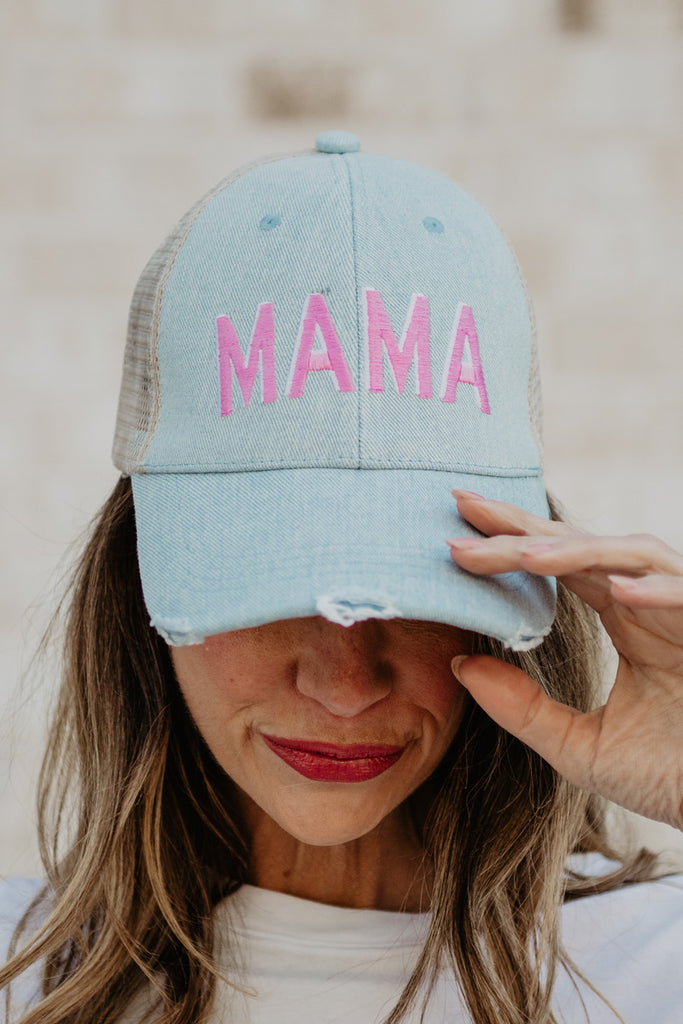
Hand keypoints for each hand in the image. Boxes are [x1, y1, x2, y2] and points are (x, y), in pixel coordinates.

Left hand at [447, 491, 682, 830]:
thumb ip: (523, 708)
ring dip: (578, 551)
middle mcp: (648, 600)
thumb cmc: (671, 773)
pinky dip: (658, 590)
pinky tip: (619, 592)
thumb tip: (459, 667)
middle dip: (523, 526)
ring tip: (524, 555)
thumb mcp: (581, 747)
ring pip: (629, 555)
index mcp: (620, 615)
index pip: (556, 564)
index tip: (452, 540)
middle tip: (464, 508)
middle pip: (579, 544)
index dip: (507, 546)